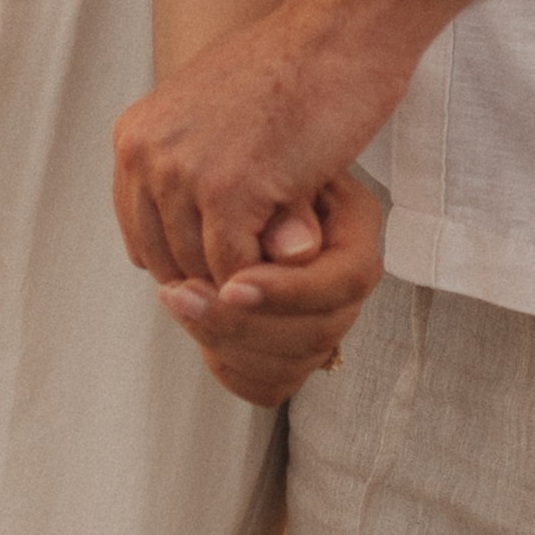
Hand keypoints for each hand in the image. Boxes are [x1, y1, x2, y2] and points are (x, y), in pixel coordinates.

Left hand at [113, 0, 413, 288]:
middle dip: (217, 273)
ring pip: (203, 273)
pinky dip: (269, 276)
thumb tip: (181, 256)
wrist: (337, 33)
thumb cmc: (288, 67)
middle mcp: (144, 154)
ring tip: (286, 256)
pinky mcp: (227, 191)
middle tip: (266, 268)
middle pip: (168, 262)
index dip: (192, 259)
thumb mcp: (211, 110)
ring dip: (247, 277)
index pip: (144, 239)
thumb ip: (189, 169)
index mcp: (134, 135)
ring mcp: (181, 172)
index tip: (234, 259)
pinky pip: (237, 272)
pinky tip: (297, 250)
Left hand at [157, 170, 382, 407]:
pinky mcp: (288, 350)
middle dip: (240, 324)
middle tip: (177, 294)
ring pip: (288, 369)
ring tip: (176, 300)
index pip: (345, 282)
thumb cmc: (260, 149)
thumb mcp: (274, 160)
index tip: (230, 284)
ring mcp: (322, 323)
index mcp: (357, 233)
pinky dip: (229, 368)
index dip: (287, 291)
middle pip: (316, 336)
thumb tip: (290, 253)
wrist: (248, 158)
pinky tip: (195, 327)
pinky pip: (266, 385)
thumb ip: (286, 202)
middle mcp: (349, 287)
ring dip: (225, 344)